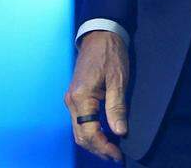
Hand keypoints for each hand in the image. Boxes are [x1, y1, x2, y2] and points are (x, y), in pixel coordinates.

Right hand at [64, 30, 129, 162]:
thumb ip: (117, 108)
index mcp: (81, 97)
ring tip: (111, 149)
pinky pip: (80, 121)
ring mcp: (71, 99)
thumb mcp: (118, 80)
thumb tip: (120, 132)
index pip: (89, 133)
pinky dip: (91, 132)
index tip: (118, 155)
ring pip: (79, 130)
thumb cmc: (110, 54)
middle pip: (81, 136)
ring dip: (94, 142)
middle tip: (116, 156)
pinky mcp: (75, 97)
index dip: (104, 147)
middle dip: (98, 148)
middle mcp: (71, 101)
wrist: (101, 34)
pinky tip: (104, 134)